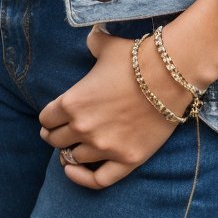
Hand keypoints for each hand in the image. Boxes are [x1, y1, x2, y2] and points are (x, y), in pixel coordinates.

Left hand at [37, 27, 193, 189]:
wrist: (170, 75)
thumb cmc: (137, 57)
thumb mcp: (106, 46)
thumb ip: (92, 43)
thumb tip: (91, 37)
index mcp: (72, 101)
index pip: (46, 118)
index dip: (48, 117)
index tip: (52, 117)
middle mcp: (83, 128)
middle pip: (56, 140)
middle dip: (56, 135)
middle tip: (60, 132)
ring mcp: (105, 147)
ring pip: (74, 158)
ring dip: (71, 152)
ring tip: (72, 148)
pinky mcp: (126, 160)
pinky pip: (96, 180)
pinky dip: (81, 179)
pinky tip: (73, 172)